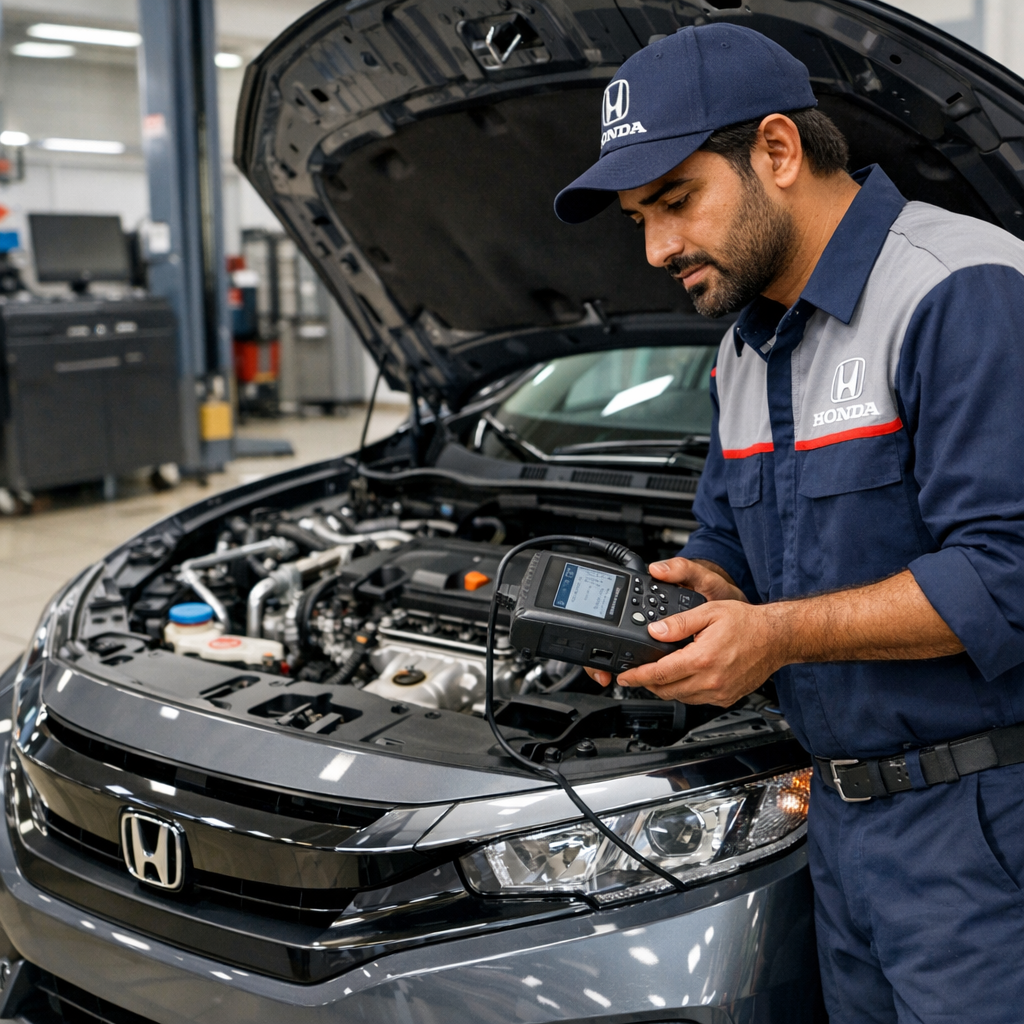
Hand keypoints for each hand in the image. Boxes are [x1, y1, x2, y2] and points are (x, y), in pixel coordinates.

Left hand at [586, 557, 748, 686]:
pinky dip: (684, 692)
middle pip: (666, 690)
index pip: (660, 673)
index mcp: (702, 658)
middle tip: (637, 674)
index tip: (625, 676)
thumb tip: (654, 631)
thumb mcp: (708, 612)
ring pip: (680, 698)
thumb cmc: (747, 623)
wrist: (777, 638)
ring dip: (666, 689)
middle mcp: (711, 680)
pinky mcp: (727, 698)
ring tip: (658, 674)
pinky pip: (697, 700)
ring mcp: (720, 692)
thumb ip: (678, 623)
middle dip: (648, 684)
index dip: (638, 676)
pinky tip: (683, 678)